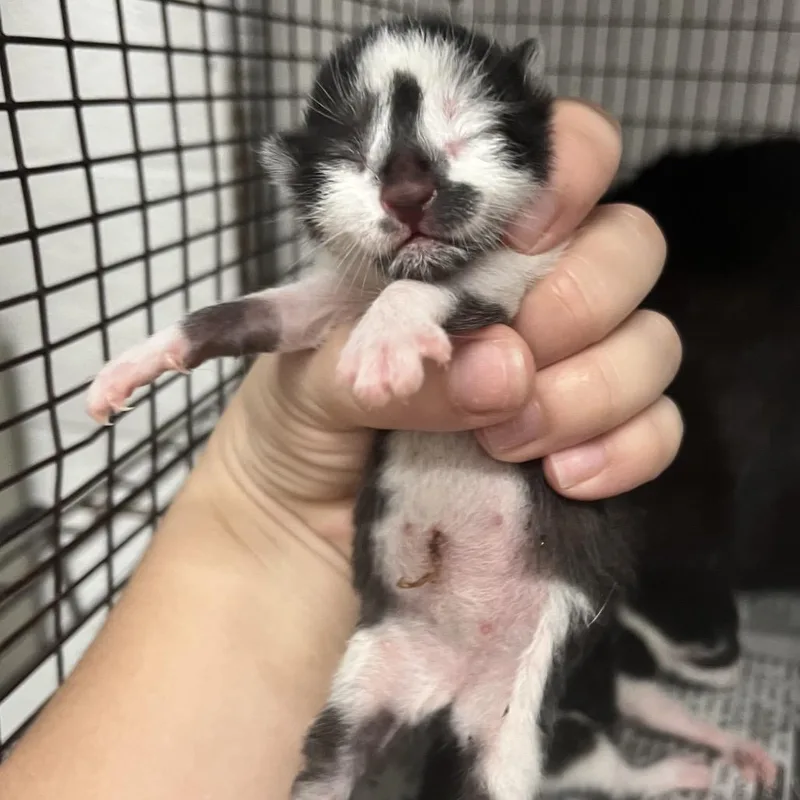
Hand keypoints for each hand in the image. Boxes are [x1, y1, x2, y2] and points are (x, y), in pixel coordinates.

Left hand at [211, 98, 680, 554]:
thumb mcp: (313, 371)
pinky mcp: (591, 442)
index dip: (569, 175)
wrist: (299, 523)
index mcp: (466, 244)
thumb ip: (392, 353)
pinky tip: (564, 478)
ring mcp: (571, 368)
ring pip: (654, 343)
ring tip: (507, 442)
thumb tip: (501, 370)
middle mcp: (533, 291)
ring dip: (592, 389)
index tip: (523, 236)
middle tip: (508, 366)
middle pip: (630, 247)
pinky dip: (626, 450)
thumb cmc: (299, 420)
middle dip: (578, 303)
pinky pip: (659, 430)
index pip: (563, 155)